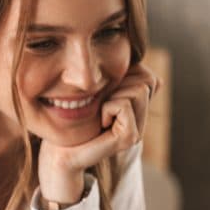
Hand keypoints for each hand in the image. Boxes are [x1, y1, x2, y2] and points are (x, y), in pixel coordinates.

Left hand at [38, 63, 157, 202]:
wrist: (60, 148)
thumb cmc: (73, 116)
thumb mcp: (99, 90)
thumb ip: (118, 76)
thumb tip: (138, 61)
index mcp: (138, 108)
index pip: (149, 76)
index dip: (125, 75)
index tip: (105, 93)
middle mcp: (142, 120)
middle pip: (147, 80)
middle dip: (119, 84)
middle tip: (101, 104)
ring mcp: (138, 130)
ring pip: (139, 90)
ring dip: (113, 96)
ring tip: (101, 113)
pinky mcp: (130, 137)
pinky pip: (124, 105)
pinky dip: (107, 108)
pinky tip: (100, 122)